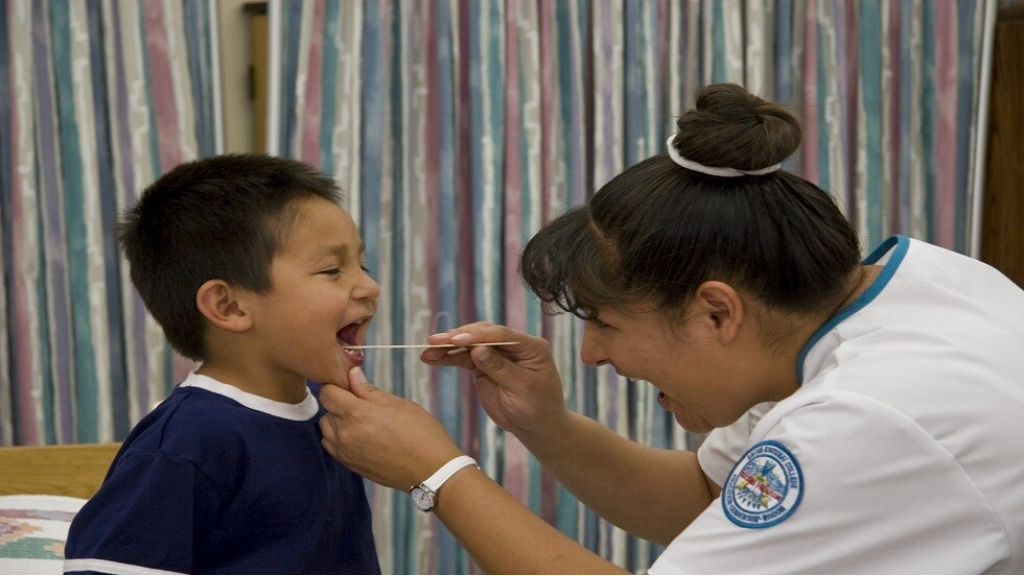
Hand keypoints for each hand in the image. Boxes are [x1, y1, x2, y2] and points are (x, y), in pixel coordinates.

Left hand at [319, 367, 463, 490]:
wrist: (431, 471)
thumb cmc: (421, 434)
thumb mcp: (399, 404)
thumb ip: (369, 391)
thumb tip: (352, 375)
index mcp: (357, 414)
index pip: (328, 393)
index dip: (337, 386)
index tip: (351, 387)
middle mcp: (345, 434)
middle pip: (326, 412)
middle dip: (339, 404)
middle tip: (363, 405)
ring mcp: (346, 453)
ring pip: (327, 431)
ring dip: (337, 423)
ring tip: (362, 423)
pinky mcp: (351, 467)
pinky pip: (334, 448)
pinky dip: (340, 440)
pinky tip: (362, 437)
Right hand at [420, 322, 569, 440]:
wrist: (536, 427)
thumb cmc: (537, 408)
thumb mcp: (521, 388)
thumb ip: (499, 368)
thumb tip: (477, 349)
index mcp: (530, 346)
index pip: (502, 335)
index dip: (478, 335)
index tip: (458, 339)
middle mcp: (513, 345)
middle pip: (482, 335)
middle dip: (458, 337)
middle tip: (436, 341)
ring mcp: (497, 354)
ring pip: (470, 345)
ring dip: (448, 347)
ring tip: (427, 351)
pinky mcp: (483, 366)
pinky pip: (464, 358)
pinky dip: (448, 358)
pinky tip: (431, 358)